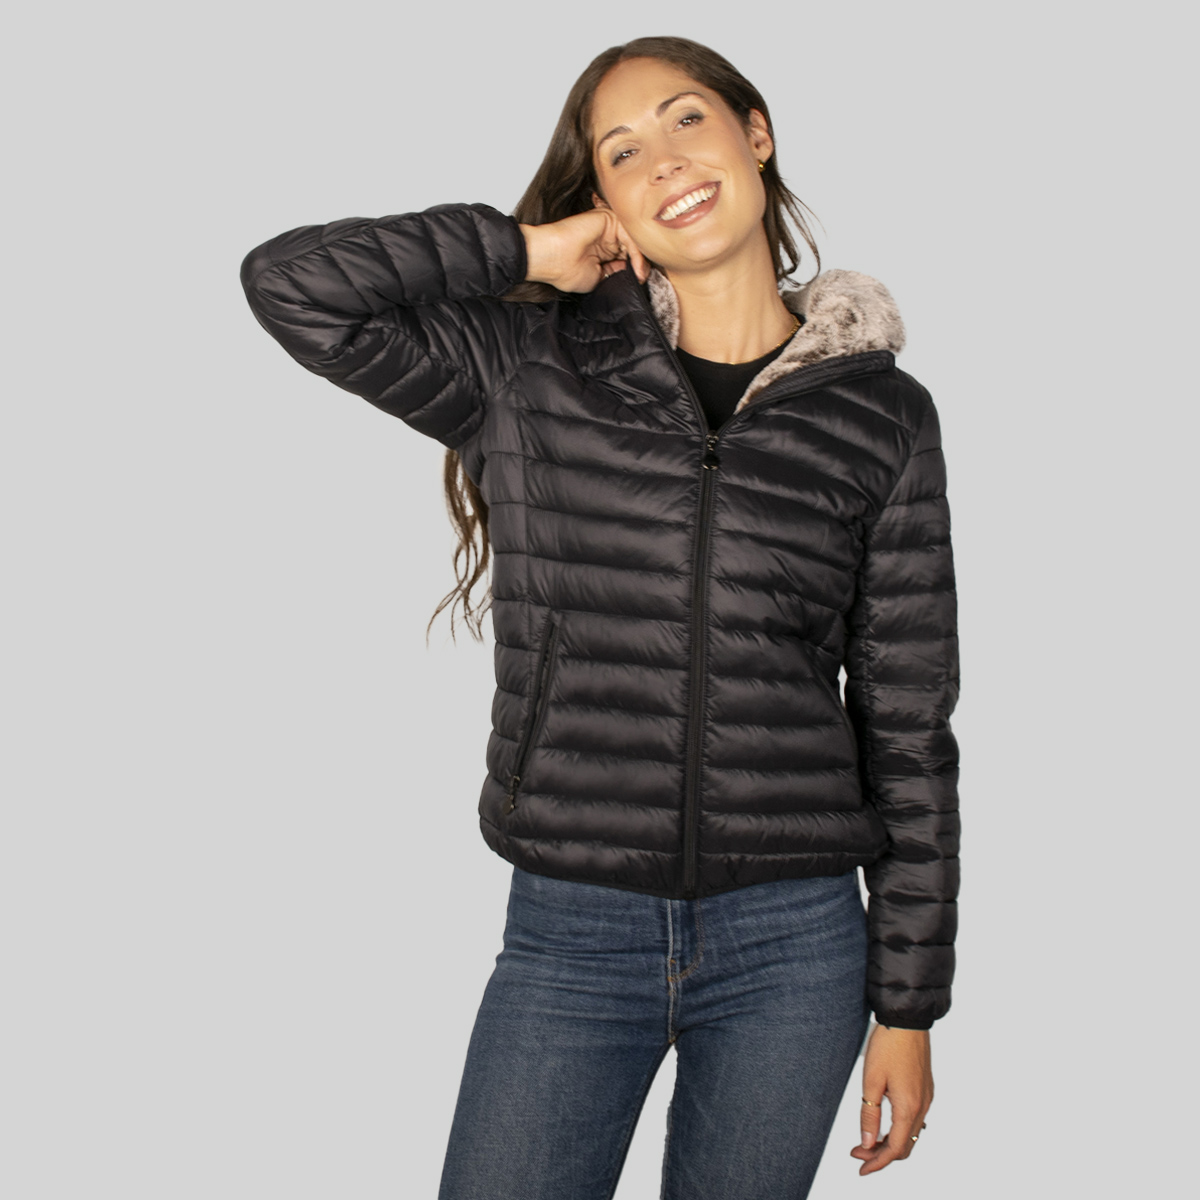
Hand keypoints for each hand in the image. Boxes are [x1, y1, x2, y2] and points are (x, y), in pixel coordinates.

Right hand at [519, 209, 647, 291]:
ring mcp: (608, 226)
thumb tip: (636, 274)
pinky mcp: (608, 219)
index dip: (636, 269)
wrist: (552, 260)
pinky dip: (637, 253)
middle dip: (642, 264)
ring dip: (641, 260)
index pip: (626, 256)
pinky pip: (630, 235)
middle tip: (643, 279)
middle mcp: (606, 236)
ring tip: (640, 276)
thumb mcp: (598, 278)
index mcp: (602, 249)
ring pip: (633, 240)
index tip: (640, 283)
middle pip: (633, 246)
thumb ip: (616, 273)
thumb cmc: (565, 270)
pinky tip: (636, 267)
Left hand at [850, 1024, 933, 1175]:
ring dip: (891, 1142)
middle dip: (882, 1155)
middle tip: (858, 1153)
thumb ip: (869, 1115)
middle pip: (905, 1145)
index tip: (860, 1168)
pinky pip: (916, 1120)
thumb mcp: (871, 1081)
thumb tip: (867, 1144)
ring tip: (868, 1141)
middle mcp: (922, 1106)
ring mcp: (927, 1098)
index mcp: (908, 1107)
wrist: (906, 1020)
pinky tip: (885, 1125)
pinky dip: (900, 1129)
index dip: (877, 1163)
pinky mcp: (926, 1089)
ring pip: (911, 1133)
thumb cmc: (887, 1046)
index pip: (895, 1148)